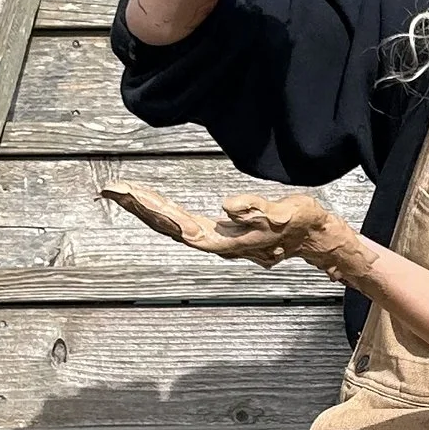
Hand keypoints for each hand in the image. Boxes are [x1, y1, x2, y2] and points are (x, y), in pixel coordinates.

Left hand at [99, 180, 377, 288]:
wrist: (318, 239)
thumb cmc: (302, 225)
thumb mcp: (284, 214)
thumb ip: (256, 211)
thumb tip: (225, 206)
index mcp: (224, 240)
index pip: (178, 224)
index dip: (152, 209)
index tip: (130, 193)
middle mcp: (215, 241)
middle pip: (167, 225)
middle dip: (139, 206)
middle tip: (111, 188)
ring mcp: (216, 237)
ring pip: (172, 224)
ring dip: (146, 209)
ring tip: (120, 192)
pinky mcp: (220, 230)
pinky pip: (181, 219)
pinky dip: (161, 209)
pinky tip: (149, 202)